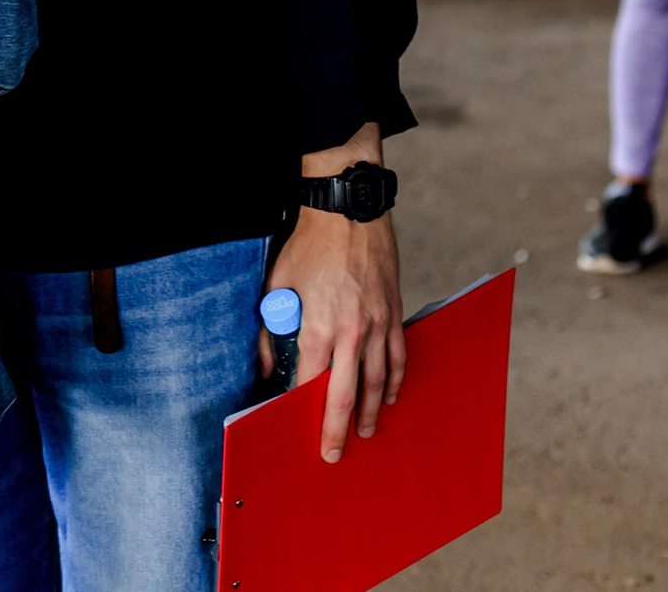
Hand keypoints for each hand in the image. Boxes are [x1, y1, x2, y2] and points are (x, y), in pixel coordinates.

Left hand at [263, 125, 405, 463]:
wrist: (348, 213)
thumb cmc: (308, 246)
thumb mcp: (276, 285)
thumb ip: (269, 330)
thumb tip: (269, 367)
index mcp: (318, 326)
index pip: (312, 383)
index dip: (307, 412)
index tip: (304, 433)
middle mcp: (351, 332)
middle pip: (348, 395)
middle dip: (340, 429)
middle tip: (336, 454)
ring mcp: (377, 324)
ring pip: (378, 382)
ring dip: (372, 411)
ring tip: (366, 432)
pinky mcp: (394, 313)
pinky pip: (398, 357)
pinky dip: (394, 381)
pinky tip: (389, 396)